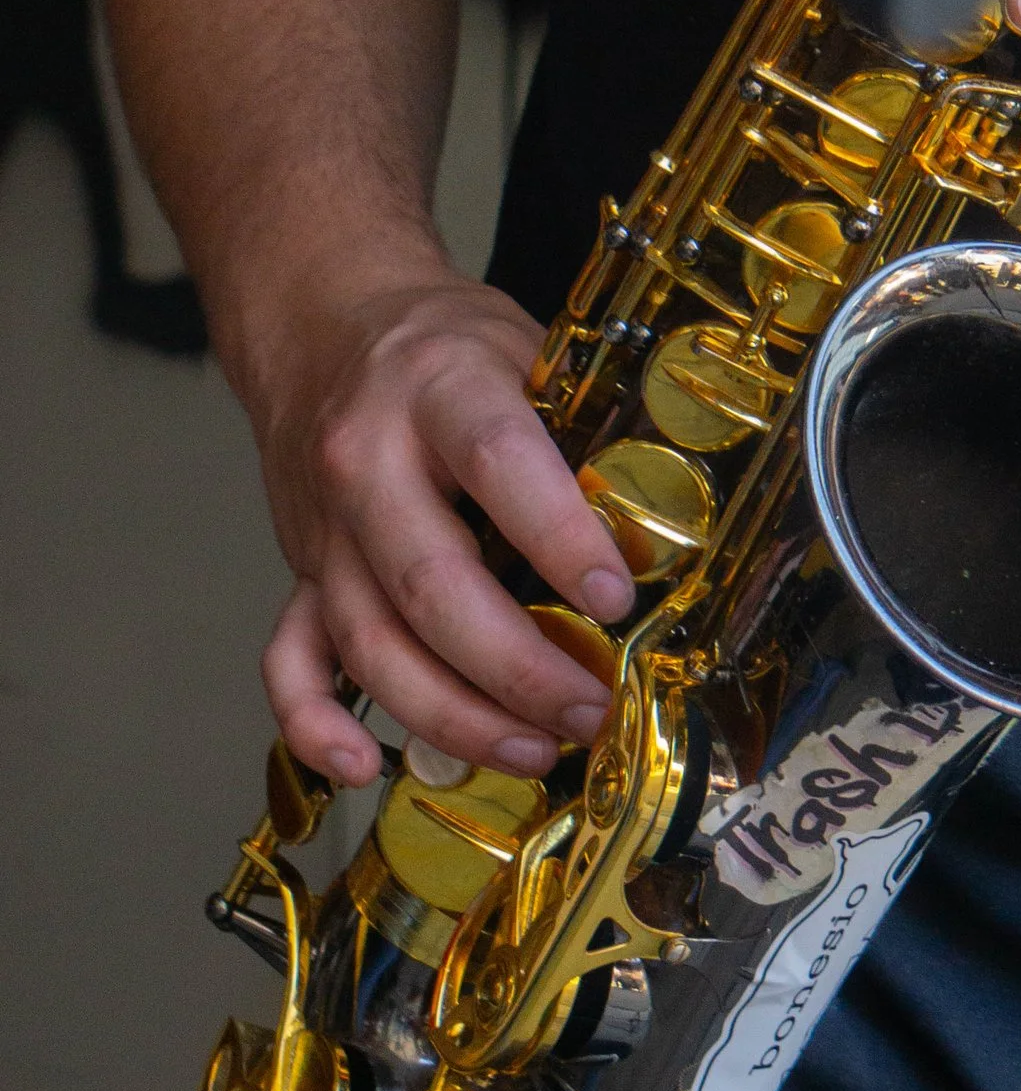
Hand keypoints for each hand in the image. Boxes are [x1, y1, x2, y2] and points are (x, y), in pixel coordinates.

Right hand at [248, 266, 636, 788]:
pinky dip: (318, 724)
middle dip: (517, 667)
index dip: (559, 537)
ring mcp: (323, 525)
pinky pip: (290, 660)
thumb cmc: (445, 344)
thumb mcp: (527, 350)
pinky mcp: (298, 571)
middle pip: (431, 583)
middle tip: (591, 707)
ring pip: (371, 642)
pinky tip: (368, 767)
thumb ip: (581, 429)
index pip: (499, 463)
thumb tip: (660, 526)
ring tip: (535, 749)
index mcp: (439, 386)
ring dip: (453, 716)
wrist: (324, 323)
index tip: (616, 600)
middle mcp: (366, 459)